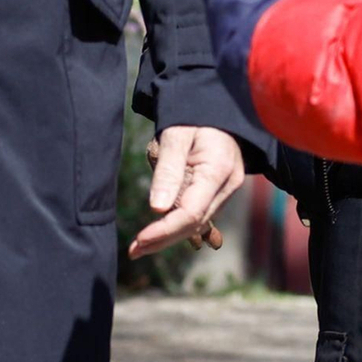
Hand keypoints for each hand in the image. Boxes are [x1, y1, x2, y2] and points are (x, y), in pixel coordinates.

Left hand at [129, 126, 244, 260]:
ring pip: (197, 223)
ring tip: (139, 246)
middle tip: (133, 251)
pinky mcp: (220, 193)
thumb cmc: (193, 116)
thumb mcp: (176, 136)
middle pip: (195, 224)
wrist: (216, 110)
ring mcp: (227, 191)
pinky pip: (199, 215)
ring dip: (169, 237)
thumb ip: (168, 171)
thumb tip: (157, 209)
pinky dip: (178, 226)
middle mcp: (228, 185)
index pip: (191, 213)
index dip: (164, 231)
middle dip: (163, 240)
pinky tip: (158, 233)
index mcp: (218, 169)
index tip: (139, 240)